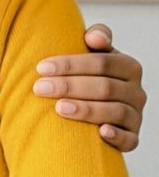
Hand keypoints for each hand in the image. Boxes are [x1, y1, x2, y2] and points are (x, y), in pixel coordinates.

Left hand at [33, 23, 145, 151]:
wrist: (94, 107)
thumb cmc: (87, 76)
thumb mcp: (92, 55)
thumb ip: (96, 38)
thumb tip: (94, 37)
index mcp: (128, 67)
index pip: (102, 63)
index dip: (71, 64)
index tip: (41, 68)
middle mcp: (136, 91)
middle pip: (105, 87)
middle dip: (69, 86)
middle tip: (40, 88)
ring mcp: (135, 116)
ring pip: (115, 112)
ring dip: (86, 109)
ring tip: (59, 108)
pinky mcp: (132, 138)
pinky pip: (129, 139)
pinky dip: (117, 136)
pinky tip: (100, 133)